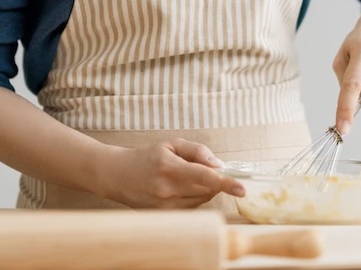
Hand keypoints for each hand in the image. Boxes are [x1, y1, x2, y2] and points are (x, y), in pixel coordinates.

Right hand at [91, 139, 245, 208]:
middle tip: (203, 168)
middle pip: (206, 189)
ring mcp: (165, 206)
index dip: (226, 183)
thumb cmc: (146, 157)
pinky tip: (180, 188)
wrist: (118, 176)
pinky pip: (192, 207)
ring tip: (185, 177)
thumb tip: (219, 165)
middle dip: (214, 180)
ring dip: (204, 189)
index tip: (242, 188)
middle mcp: (166, 190)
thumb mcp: (170, 144)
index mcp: (169, 167)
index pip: (204, 177)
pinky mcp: (164, 216)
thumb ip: (197, 151)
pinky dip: (194, 197)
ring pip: (201, 200)